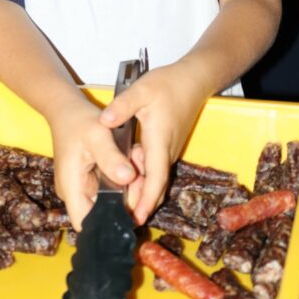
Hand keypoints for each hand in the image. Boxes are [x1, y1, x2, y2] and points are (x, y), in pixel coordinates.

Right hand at [49, 95, 137, 230]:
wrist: (66, 108)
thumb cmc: (79, 120)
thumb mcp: (97, 135)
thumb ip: (112, 157)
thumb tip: (129, 178)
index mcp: (72, 187)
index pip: (87, 223)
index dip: (109, 225)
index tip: (134, 210)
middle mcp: (75, 193)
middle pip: (103, 213)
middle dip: (126, 201)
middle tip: (142, 176)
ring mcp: (82, 187)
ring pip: (109, 201)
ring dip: (127, 188)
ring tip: (139, 165)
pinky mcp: (90, 180)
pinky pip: (110, 189)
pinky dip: (123, 180)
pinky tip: (133, 162)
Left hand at [99, 63, 204, 225]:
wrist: (194, 79)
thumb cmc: (168, 84)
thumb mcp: (141, 91)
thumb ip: (122, 107)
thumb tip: (104, 122)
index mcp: (159, 142)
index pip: (155, 180)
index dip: (145, 201)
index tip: (136, 218)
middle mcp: (166, 151)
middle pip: (155, 185)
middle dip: (140, 203)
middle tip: (120, 217)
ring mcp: (169, 149)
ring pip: (155, 177)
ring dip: (141, 189)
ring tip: (119, 201)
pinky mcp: (167, 144)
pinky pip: (156, 167)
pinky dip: (144, 177)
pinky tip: (127, 175)